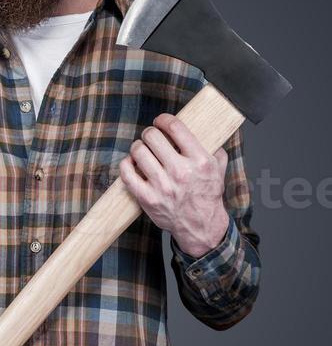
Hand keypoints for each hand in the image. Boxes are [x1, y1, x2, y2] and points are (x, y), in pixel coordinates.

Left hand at [118, 113, 229, 257]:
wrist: (201, 226)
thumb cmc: (207, 196)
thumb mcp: (218, 168)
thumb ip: (213, 147)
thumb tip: (205, 128)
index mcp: (200, 160)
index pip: (175, 127)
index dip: (164, 119)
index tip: (161, 121)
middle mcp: (180, 172)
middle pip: (152, 136)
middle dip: (150, 133)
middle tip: (151, 137)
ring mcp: (162, 186)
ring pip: (138, 151)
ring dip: (138, 147)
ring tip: (142, 149)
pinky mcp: (147, 198)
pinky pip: (126, 173)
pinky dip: (126, 164)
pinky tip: (132, 163)